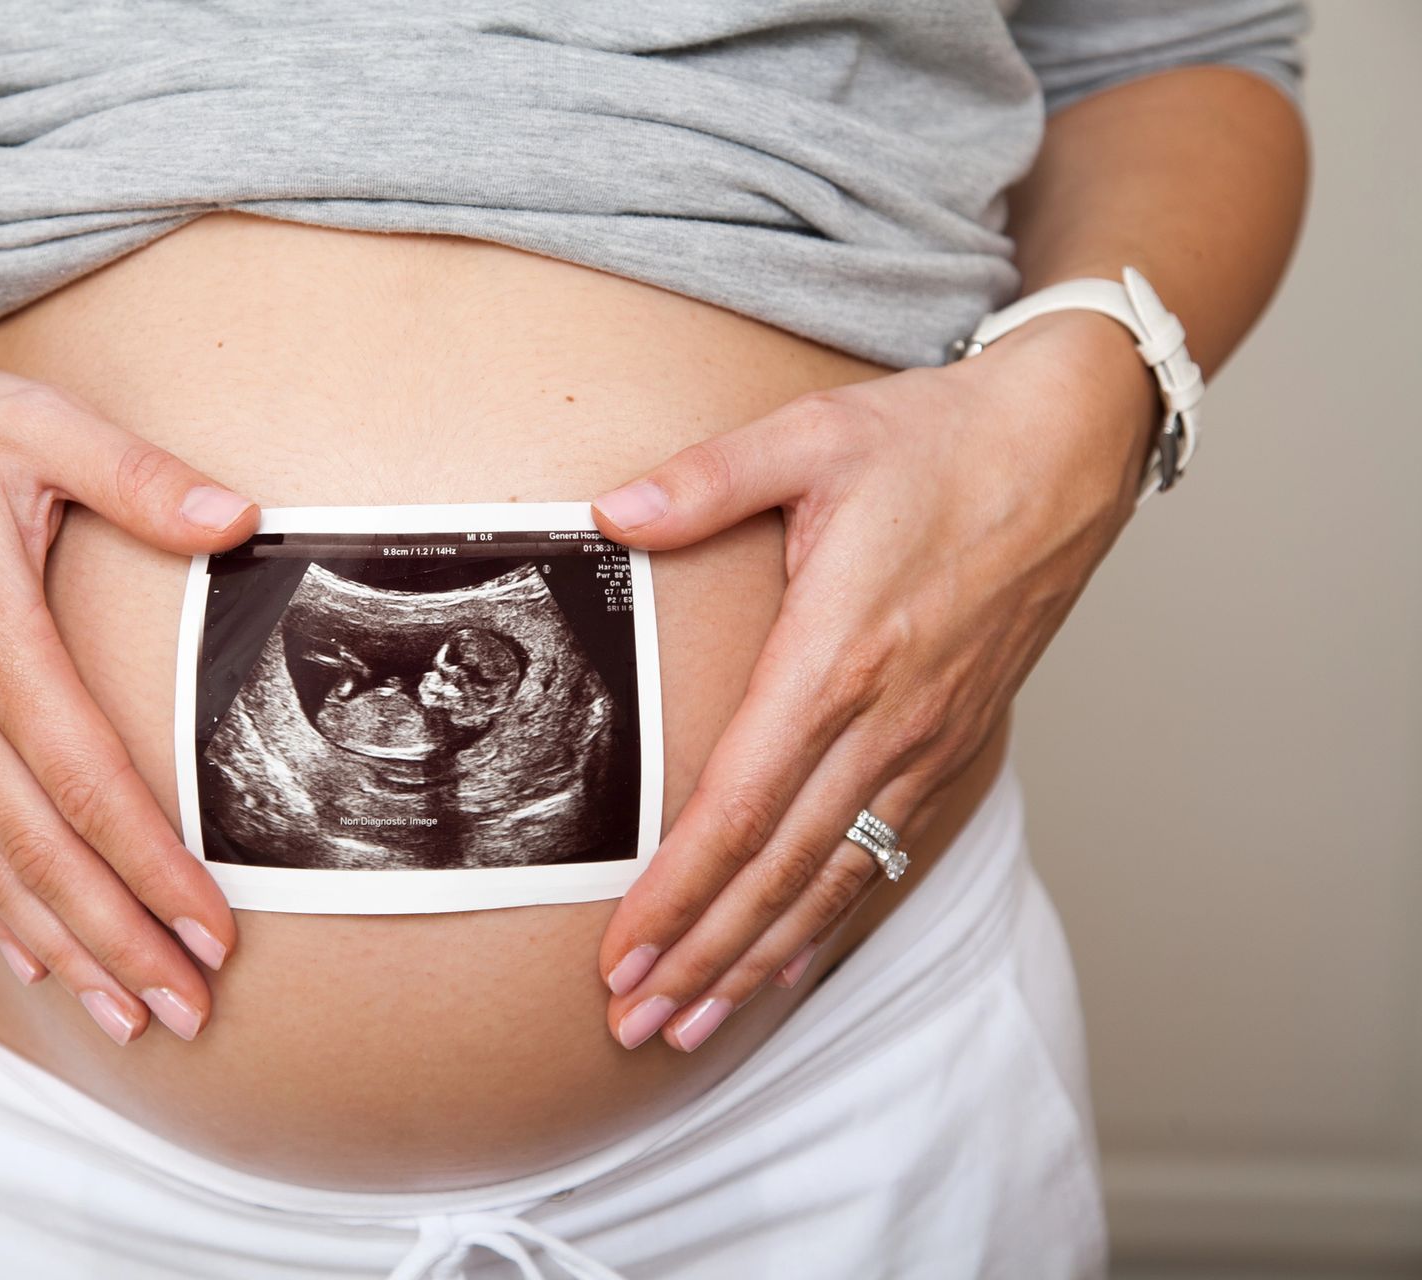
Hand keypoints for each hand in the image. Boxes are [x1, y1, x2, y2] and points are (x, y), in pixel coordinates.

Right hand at [0, 332, 254, 1045]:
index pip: (88, 784)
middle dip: (121, 941)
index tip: (212, 932)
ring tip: (128, 1016)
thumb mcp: (45, 427)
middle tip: (190, 1012)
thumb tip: (243, 518)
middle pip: (41, 853)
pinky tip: (37, 959)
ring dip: (63, 948)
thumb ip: (145, 480)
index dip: (153, 868)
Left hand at [591, 311, 1157, 1051]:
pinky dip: (834, 920)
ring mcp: (930, 741)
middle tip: (635, 1024)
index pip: (743, 807)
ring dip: (761, 958)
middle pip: (782, 871)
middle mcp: (888, 720)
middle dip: (703, 955)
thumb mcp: (810, 437)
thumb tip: (609, 510)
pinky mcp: (956, 742)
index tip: (623, 954)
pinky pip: (888, 855)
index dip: (678, 892)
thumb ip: (703, 482)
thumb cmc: (940, 438)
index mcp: (839, 656)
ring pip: (835, 880)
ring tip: (696, 1022)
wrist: (1070, 442)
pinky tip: (792, 963)